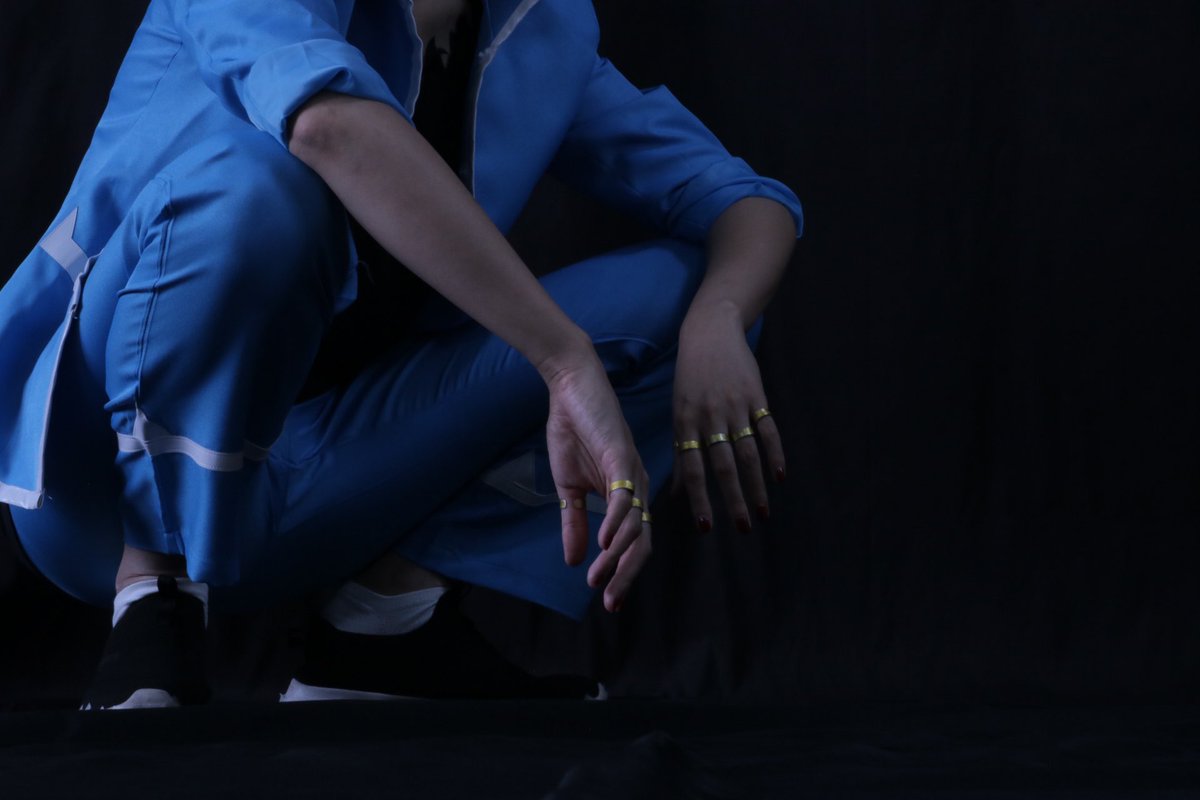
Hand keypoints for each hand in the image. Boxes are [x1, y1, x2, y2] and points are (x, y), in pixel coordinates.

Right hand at [545, 353, 650, 611]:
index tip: (608, 601)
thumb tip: (574, 561)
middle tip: (611, 604)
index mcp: (626, 494)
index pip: (634, 542)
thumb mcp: (568, 485)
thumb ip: (574, 522)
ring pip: (637, 525)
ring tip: (599, 578)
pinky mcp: (621, 455)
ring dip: (617, 557)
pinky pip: (624, 497)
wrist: (569, 385)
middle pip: (643, 541)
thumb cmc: (572, 429)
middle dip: (628, 576)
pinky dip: (617, 524)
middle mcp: (636, 486)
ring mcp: (632, 471)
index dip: (624, 573)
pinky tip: (604, 544)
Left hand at [672, 304, 785, 531]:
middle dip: (732, 499)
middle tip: (743, 527)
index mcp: (685, 423)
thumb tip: (675, 493)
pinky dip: (775, 455)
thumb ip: (682, 451)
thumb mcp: (679, 412)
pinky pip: (768, 430)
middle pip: (722, 466)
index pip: (692, 469)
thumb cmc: (690, 379)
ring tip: (763, 512)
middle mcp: (709, 417)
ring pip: (747, 453)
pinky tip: (780, 477)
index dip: (699, 498)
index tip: (706, 527)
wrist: (710, 333)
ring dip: (756, 485)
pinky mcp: (756, 396)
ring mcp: (734, 406)